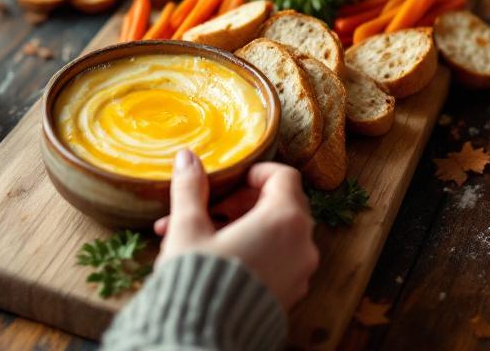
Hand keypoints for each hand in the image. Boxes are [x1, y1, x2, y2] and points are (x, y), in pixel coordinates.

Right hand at [153, 150, 318, 311]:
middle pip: (282, 205)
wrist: (201, 340)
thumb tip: (187, 157)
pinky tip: (215, 260)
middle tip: (210, 208)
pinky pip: (277, 262)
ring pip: (277, 235)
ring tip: (199, 236)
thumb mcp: (187, 228)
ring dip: (242, 228)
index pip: (284, 177)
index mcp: (284, 220)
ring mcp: (299, 274)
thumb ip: (190, 188)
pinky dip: (253, 252)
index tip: (230, 181)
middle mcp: (302, 246)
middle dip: (242, 202)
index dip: (256, 173)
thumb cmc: (198, 280)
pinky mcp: (289, 296)